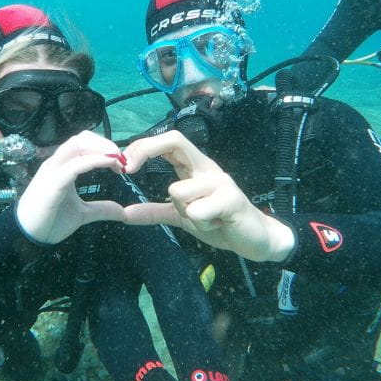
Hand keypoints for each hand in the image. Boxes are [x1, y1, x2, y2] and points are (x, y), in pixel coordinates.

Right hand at [15, 131, 126, 243]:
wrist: (29, 237)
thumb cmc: (50, 222)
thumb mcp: (82, 214)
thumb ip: (101, 209)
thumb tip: (122, 211)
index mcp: (63, 166)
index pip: (83, 144)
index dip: (104, 147)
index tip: (121, 162)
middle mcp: (57, 163)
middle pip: (81, 138)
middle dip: (105, 142)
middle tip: (122, 157)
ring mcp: (53, 170)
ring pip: (77, 144)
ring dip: (101, 147)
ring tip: (117, 158)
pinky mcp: (53, 182)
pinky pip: (75, 164)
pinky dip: (94, 160)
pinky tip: (109, 162)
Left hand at [121, 131, 294, 262]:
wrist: (257, 240)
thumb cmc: (220, 222)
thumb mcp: (182, 217)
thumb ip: (155, 212)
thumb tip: (125, 214)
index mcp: (195, 167)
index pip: (169, 141)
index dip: (144, 146)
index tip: (124, 165)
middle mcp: (206, 168)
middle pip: (174, 140)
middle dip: (145, 150)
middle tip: (128, 169)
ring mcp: (220, 181)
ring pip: (177, 191)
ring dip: (185, 214)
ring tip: (206, 220)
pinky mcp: (231, 198)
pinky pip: (196, 211)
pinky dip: (201, 225)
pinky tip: (217, 224)